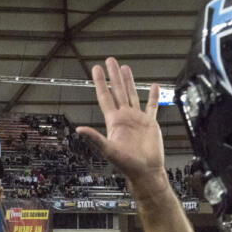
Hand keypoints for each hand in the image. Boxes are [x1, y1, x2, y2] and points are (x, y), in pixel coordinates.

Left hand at [76, 57, 168, 193]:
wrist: (146, 171)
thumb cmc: (127, 164)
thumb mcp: (108, 150)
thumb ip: (94, 138)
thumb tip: (78, 129)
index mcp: (114, 121)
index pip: (105, 96)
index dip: (100, 82)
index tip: (96, 68)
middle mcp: (124, 117)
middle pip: (117, 91)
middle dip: (113, 76)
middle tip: (110, 60)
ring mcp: (137, 119)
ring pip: (132, 95)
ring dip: (129, 81)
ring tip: (125, 68)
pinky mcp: (150, 123)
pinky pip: (152, 106)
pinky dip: (153, 96)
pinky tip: (153, 86)